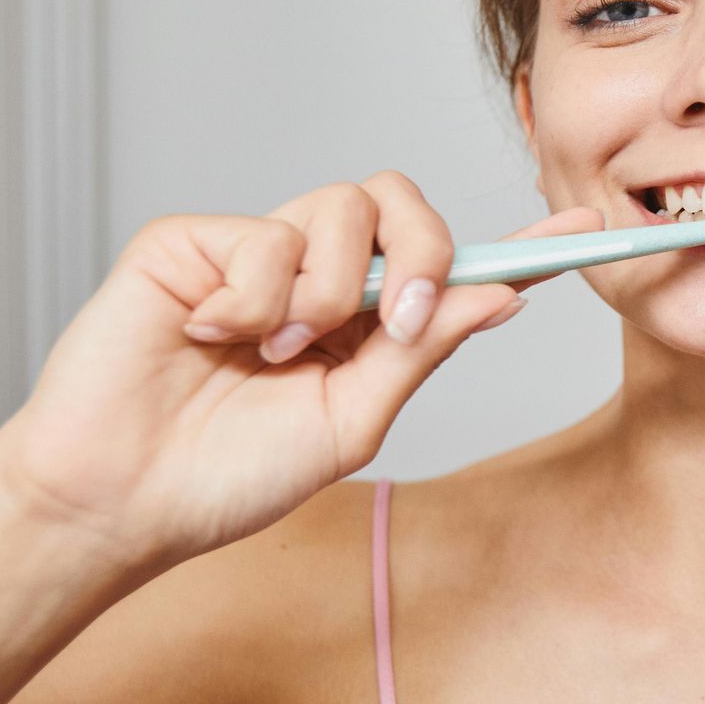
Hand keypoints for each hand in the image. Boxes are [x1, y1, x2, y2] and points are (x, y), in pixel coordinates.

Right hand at [0, 173, 602, 570]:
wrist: (119, 499)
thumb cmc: (225, 477)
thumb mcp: (349, 422)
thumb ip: (421, 350)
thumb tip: (502, 297)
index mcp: (362, 326)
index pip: (448, 269)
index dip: (514, 248)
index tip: (585, 233)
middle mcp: (314, 277)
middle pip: (402, 204)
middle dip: (420, 252)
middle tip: (394, 320)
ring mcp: (254, 252)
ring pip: (339, 208)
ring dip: (322, 293)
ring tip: (272, 354)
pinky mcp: (194, 239)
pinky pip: (264, 232)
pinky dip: (251, 297)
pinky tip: (209, 337)